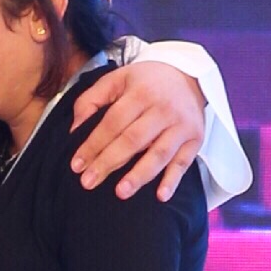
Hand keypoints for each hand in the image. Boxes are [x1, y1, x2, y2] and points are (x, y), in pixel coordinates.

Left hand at [70, 61, 205, 201]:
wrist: (190, 75)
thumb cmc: (146, 82)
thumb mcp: (117, 79)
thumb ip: (92, 99)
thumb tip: (75, 129)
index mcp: (141, 93)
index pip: (113, 122)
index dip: (94, 144)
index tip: (77, 165)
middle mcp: (163, 109)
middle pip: (133, 140)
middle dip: (109, 162)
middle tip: (88, 182)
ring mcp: (181, 125)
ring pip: (159, 153)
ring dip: (140, 175)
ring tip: (121, 192)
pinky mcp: (195, 138)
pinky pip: (184, 162)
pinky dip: (173, 180)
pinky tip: (161, 196)